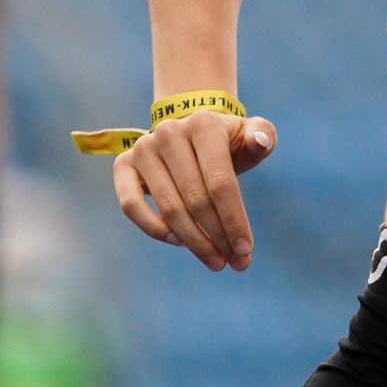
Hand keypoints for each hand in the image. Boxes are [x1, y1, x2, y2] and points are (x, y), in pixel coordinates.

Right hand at [114, 110, 278, 270]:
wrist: (192, 133)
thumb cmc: (226, 142)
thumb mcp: (249, 134)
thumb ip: (262, 135)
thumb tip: (260, 140)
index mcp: (203, 124)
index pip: (220, 181)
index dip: (234, 219)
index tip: (247, 248)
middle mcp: (169, 132)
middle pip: (196, 199)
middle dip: (218, 236)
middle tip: (236, 262)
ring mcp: (143, 148)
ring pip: (168, 207)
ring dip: (193, 241)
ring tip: (215, 260)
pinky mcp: (123, 164)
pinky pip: (131, 206)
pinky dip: (155, 229)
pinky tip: (180, 242)